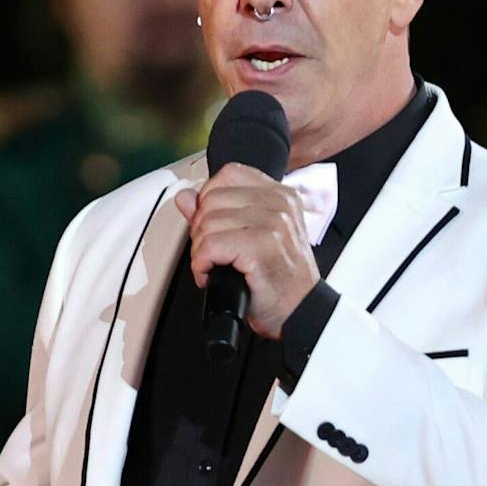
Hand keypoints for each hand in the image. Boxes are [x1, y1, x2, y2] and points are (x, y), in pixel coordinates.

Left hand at [173, 163, 318, 340]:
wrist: (301, 311)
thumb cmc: (279, 279)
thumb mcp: (251, 238)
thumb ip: (216, 213)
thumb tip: (185, 197)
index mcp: (280, 195)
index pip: (228, 174)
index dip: (209, 199)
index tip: (214, 225)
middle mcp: (279, 204)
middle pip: (212, 199)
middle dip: (202, 229)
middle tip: (213, 252)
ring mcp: (273, 223)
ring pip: (207, 223)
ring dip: (201, 251)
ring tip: (215, 265)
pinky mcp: (262, 246)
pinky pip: (210, 245)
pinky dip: (202, 264)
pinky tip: (212, 274)